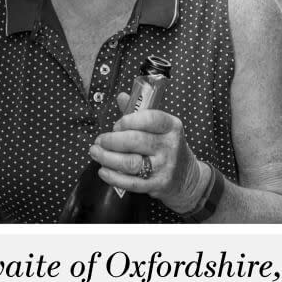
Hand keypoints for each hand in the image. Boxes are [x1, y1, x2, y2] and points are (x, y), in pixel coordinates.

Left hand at [88, 92, 208, 212]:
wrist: (186, 177)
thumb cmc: (167, 147)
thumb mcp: (160, 128)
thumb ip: (139, 113)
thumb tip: (121, 96)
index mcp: (171, 126)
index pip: (150, 118)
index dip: (128, 120)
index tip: (116, 125)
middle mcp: (170, 146)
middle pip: (135, 141)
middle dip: (111, 140)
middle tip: (100, 140)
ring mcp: (164, 167)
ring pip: (130, 162)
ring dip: (107, 157)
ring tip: (96, 152)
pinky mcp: (157, 185)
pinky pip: (131, 182)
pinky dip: (113, 176)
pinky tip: (103, 170)